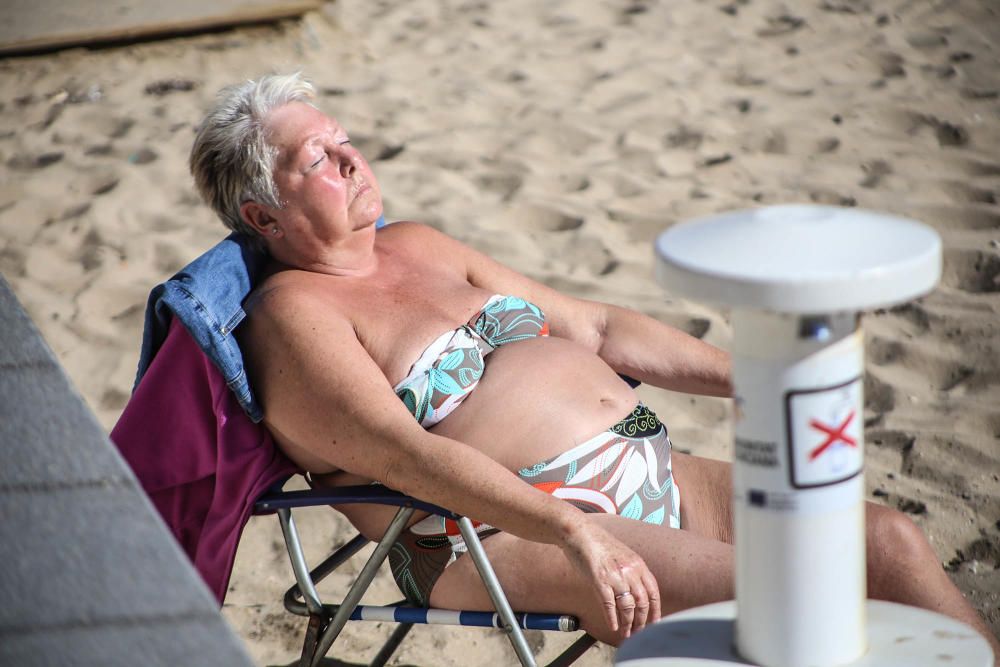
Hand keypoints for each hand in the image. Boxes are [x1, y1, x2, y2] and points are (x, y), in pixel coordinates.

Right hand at [562, 521, 660, 639]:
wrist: (579, 532)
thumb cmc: (598, 543)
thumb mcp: (622, 554)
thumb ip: (631, 570)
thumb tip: (635, 591)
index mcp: (638, 564)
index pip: (653, 592)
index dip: (655, 610)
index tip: (655, 623)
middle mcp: (630, 570)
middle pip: (642, 602)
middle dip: (642, 621)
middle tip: (639, 633)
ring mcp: (615, 576)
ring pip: (628, 606)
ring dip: (629, 623)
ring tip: (626, 634)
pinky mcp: (599, 580)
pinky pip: (609, 604)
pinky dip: (612, 618)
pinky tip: (613, 627)